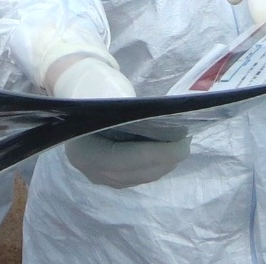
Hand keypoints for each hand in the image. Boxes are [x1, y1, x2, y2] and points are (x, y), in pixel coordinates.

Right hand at [48, 52, 188, 188]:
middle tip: (186, 142)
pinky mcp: (112, 177)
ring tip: (181, 146)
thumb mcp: (107, 92)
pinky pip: (140, 176)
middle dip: (166, 159)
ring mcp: (100, 177)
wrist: (78, 94)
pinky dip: (157, 165)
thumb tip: (159, 120)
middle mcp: (90, 170)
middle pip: (136, 172)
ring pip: (141, 177)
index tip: (182, 143)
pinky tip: (168, 152)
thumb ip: (127, 109)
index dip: (156, 154)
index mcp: (84, 150)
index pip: (124, 159)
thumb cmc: (94, 88)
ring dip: (164, 164)